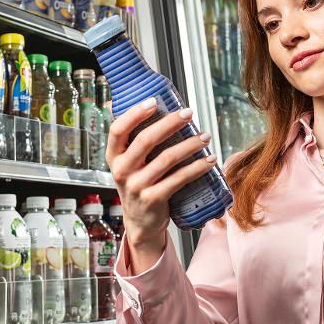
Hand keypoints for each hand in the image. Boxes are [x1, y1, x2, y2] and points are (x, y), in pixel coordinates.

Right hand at [105, 98, 216, 270]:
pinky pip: (178, 179)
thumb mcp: (128, 162)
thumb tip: (136, 101)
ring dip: (189, 145)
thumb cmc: (139, 184)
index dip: (134, 114)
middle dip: (170, 123)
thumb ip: (133, 138)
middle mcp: (122, 170)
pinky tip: (209, 160)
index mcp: (114, 156)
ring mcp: (136, 186)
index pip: (118, 130)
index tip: (153, 101)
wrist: (140, 222)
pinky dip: (197, 167)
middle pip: (145, 140)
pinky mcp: (153, 199)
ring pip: (166, 159)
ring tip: (205, 136)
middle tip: (189, 114)